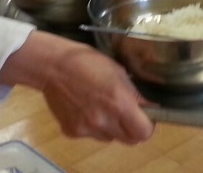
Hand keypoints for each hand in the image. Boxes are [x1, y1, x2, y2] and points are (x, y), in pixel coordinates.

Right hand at [9, 34, 154, 143]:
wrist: (54, 66)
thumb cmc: (89, 62)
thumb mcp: (118, 72)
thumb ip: (133, 94)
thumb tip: (148, 108)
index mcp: (119, 103)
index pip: (144, 132)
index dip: (147, 126)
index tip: (145, 117)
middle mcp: (103, 120)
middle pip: (129, 140)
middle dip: (132, 129)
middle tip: (126, 114)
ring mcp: (86, 129)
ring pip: (110, 138)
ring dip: (111, 127)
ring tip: (100, 106)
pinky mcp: (72, 132)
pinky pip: (91, 135)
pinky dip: (92, 126)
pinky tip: (84, 108)